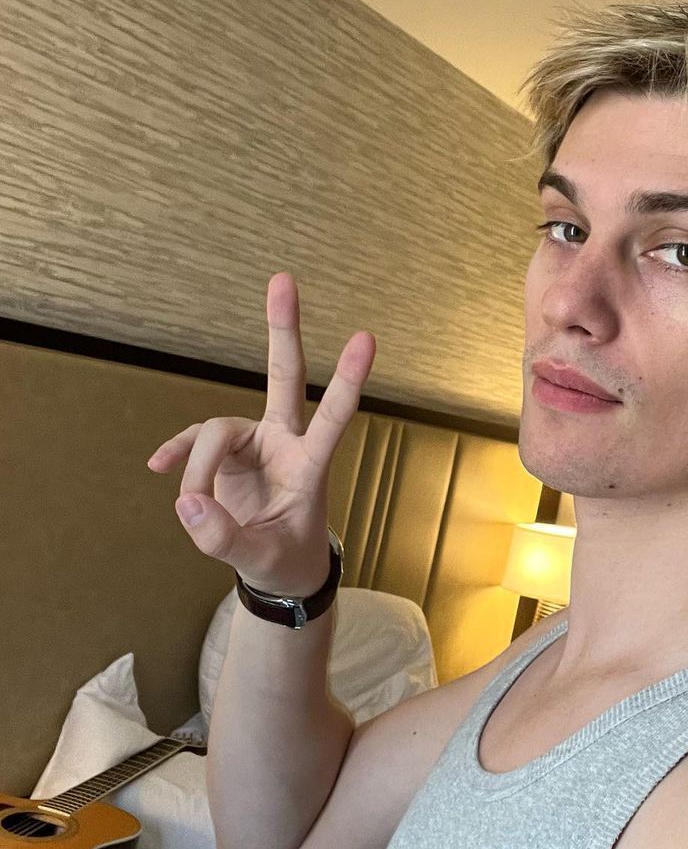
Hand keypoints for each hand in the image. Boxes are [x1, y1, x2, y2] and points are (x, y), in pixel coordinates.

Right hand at [146, 272, 375, 595]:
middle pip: (283, 376)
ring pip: (215, 432)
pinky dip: (178, 454)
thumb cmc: (285, 559)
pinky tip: (159, 467)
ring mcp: (255, 443)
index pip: (334, 418)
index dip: (347, 380)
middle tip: (283, 278)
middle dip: (283, 328)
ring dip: (196, 470)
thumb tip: (186, 503)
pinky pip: (194, 443)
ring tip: (193, 512)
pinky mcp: (227, 453)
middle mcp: (285, 442)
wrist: (279, 570)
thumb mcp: (262, 561)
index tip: (366, 337)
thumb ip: (224, 539)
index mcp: (310, 466)